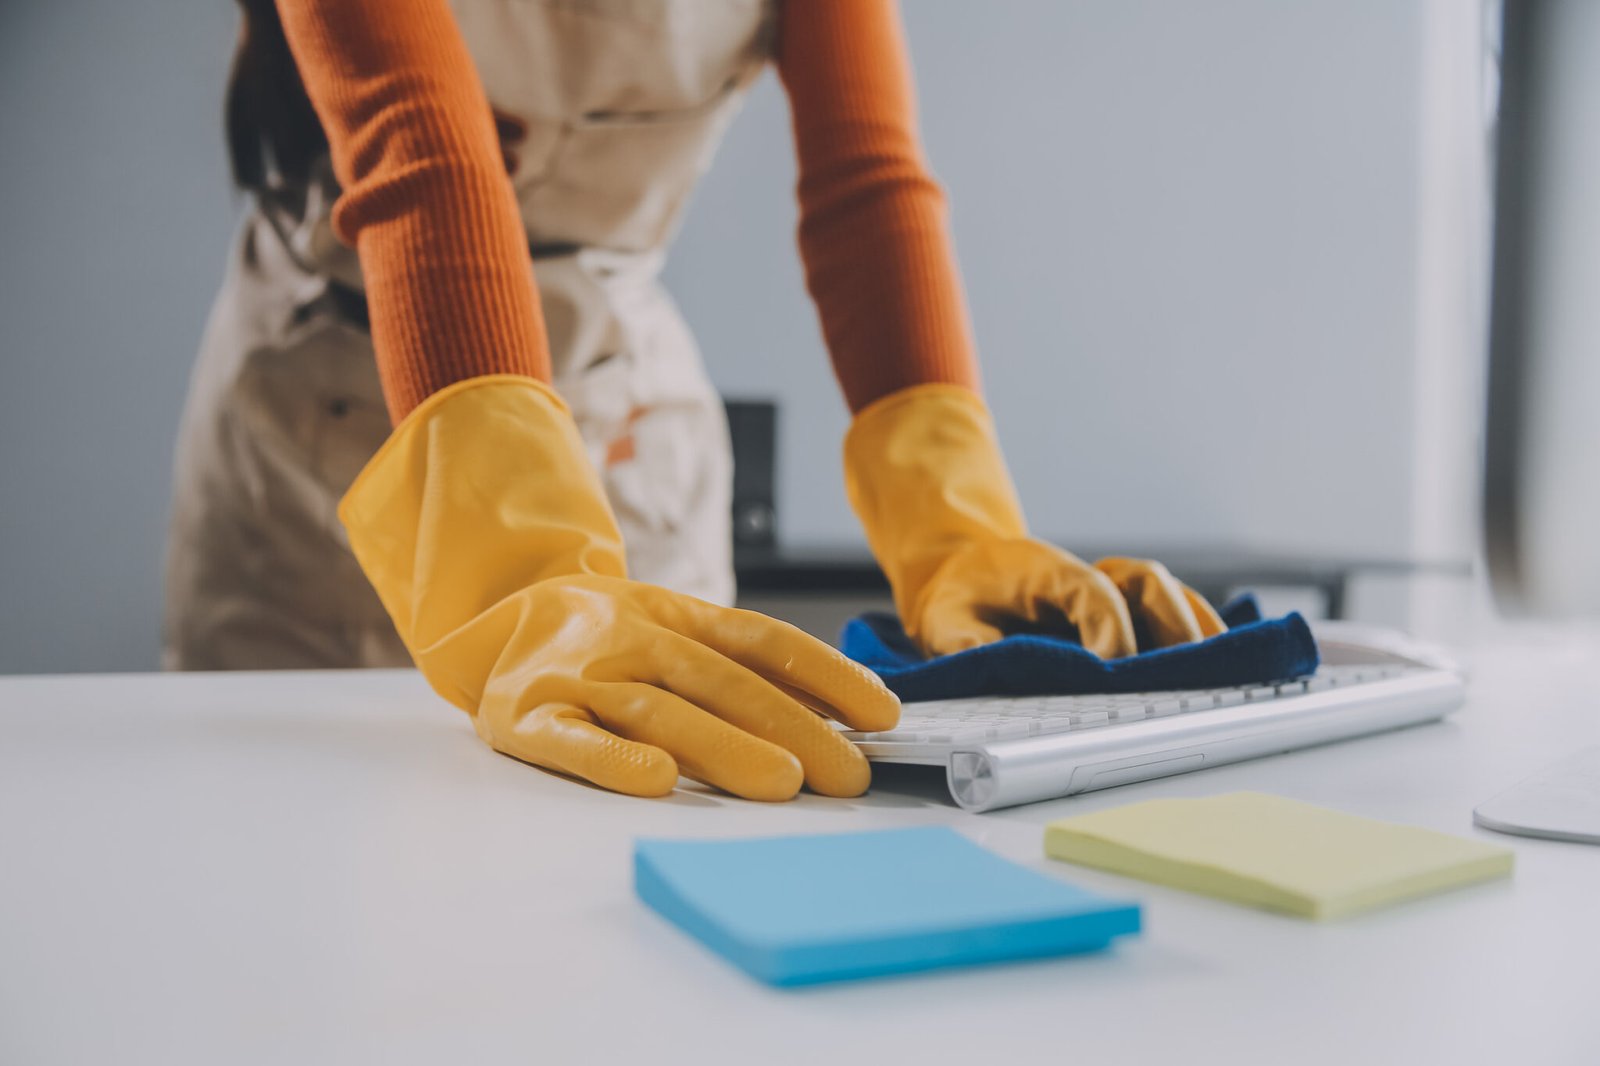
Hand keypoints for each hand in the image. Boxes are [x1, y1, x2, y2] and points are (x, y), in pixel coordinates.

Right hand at [471, 574, 897, 798]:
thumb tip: (849, 711)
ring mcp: (579, 674)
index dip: (825, 673)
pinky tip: (656, 780)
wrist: (502, 614)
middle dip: (792, 727)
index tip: (882, 714)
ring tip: (782, 782)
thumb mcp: (678, 632)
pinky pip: (570, 738)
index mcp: (678, 615)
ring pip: (657, 708)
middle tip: (846, 774)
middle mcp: (633, 636)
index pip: (762, 640)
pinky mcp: (526, 715)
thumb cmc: (612, 640)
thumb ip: (746, 669)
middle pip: (721, 681)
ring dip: (723, 745)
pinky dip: (611, 758)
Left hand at [843, 384, 1226, 659]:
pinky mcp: (1129, 609)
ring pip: (1170, 593)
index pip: (1093, 591)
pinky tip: (1219, 667)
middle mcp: (1092, 573)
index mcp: (1046, 570)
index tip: (1113, 668)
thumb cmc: (960, 602)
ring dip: (1195, 629)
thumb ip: (965, 641)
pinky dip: (1200, 634)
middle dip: (1169, 627)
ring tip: (1217, 672)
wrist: (965, 577)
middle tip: (1180, 675)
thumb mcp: (945, 622)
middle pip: (1147, 584)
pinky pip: (1176, 612)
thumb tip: (987, 661)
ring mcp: (1115, 588)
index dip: (1110, 628)